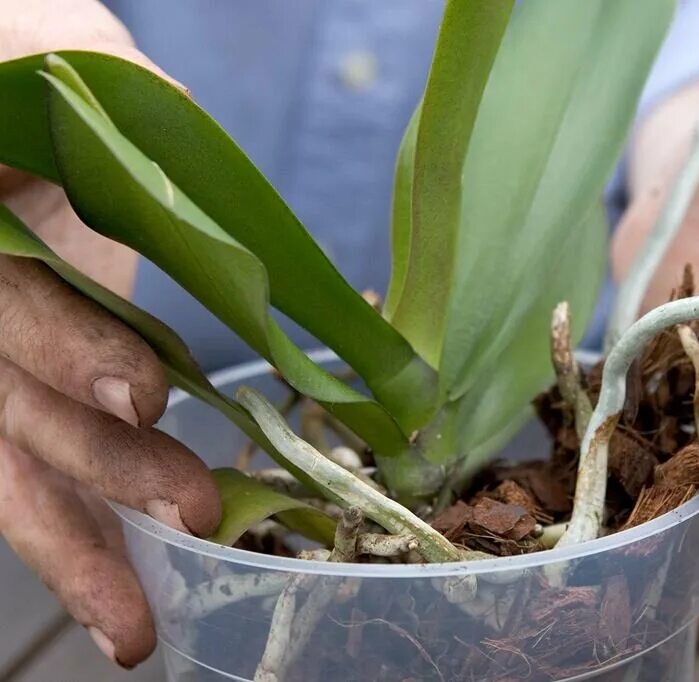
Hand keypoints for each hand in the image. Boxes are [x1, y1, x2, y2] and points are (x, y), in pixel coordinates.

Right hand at [0, 0, 216, 667]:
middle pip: (10, 397)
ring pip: (4, 461)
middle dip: (97, 462)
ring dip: (73, 545)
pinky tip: (119, 595)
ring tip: (131, 626)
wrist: (15, 93)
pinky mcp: (5, 390)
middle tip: (190, 508)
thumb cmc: (49, 72)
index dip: (69, 352)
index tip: (143, 399)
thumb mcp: (72, 68)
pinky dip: (75, 537)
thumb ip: (120, 134)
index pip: (11, 305)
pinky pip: (24, 470)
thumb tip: (197, 210)